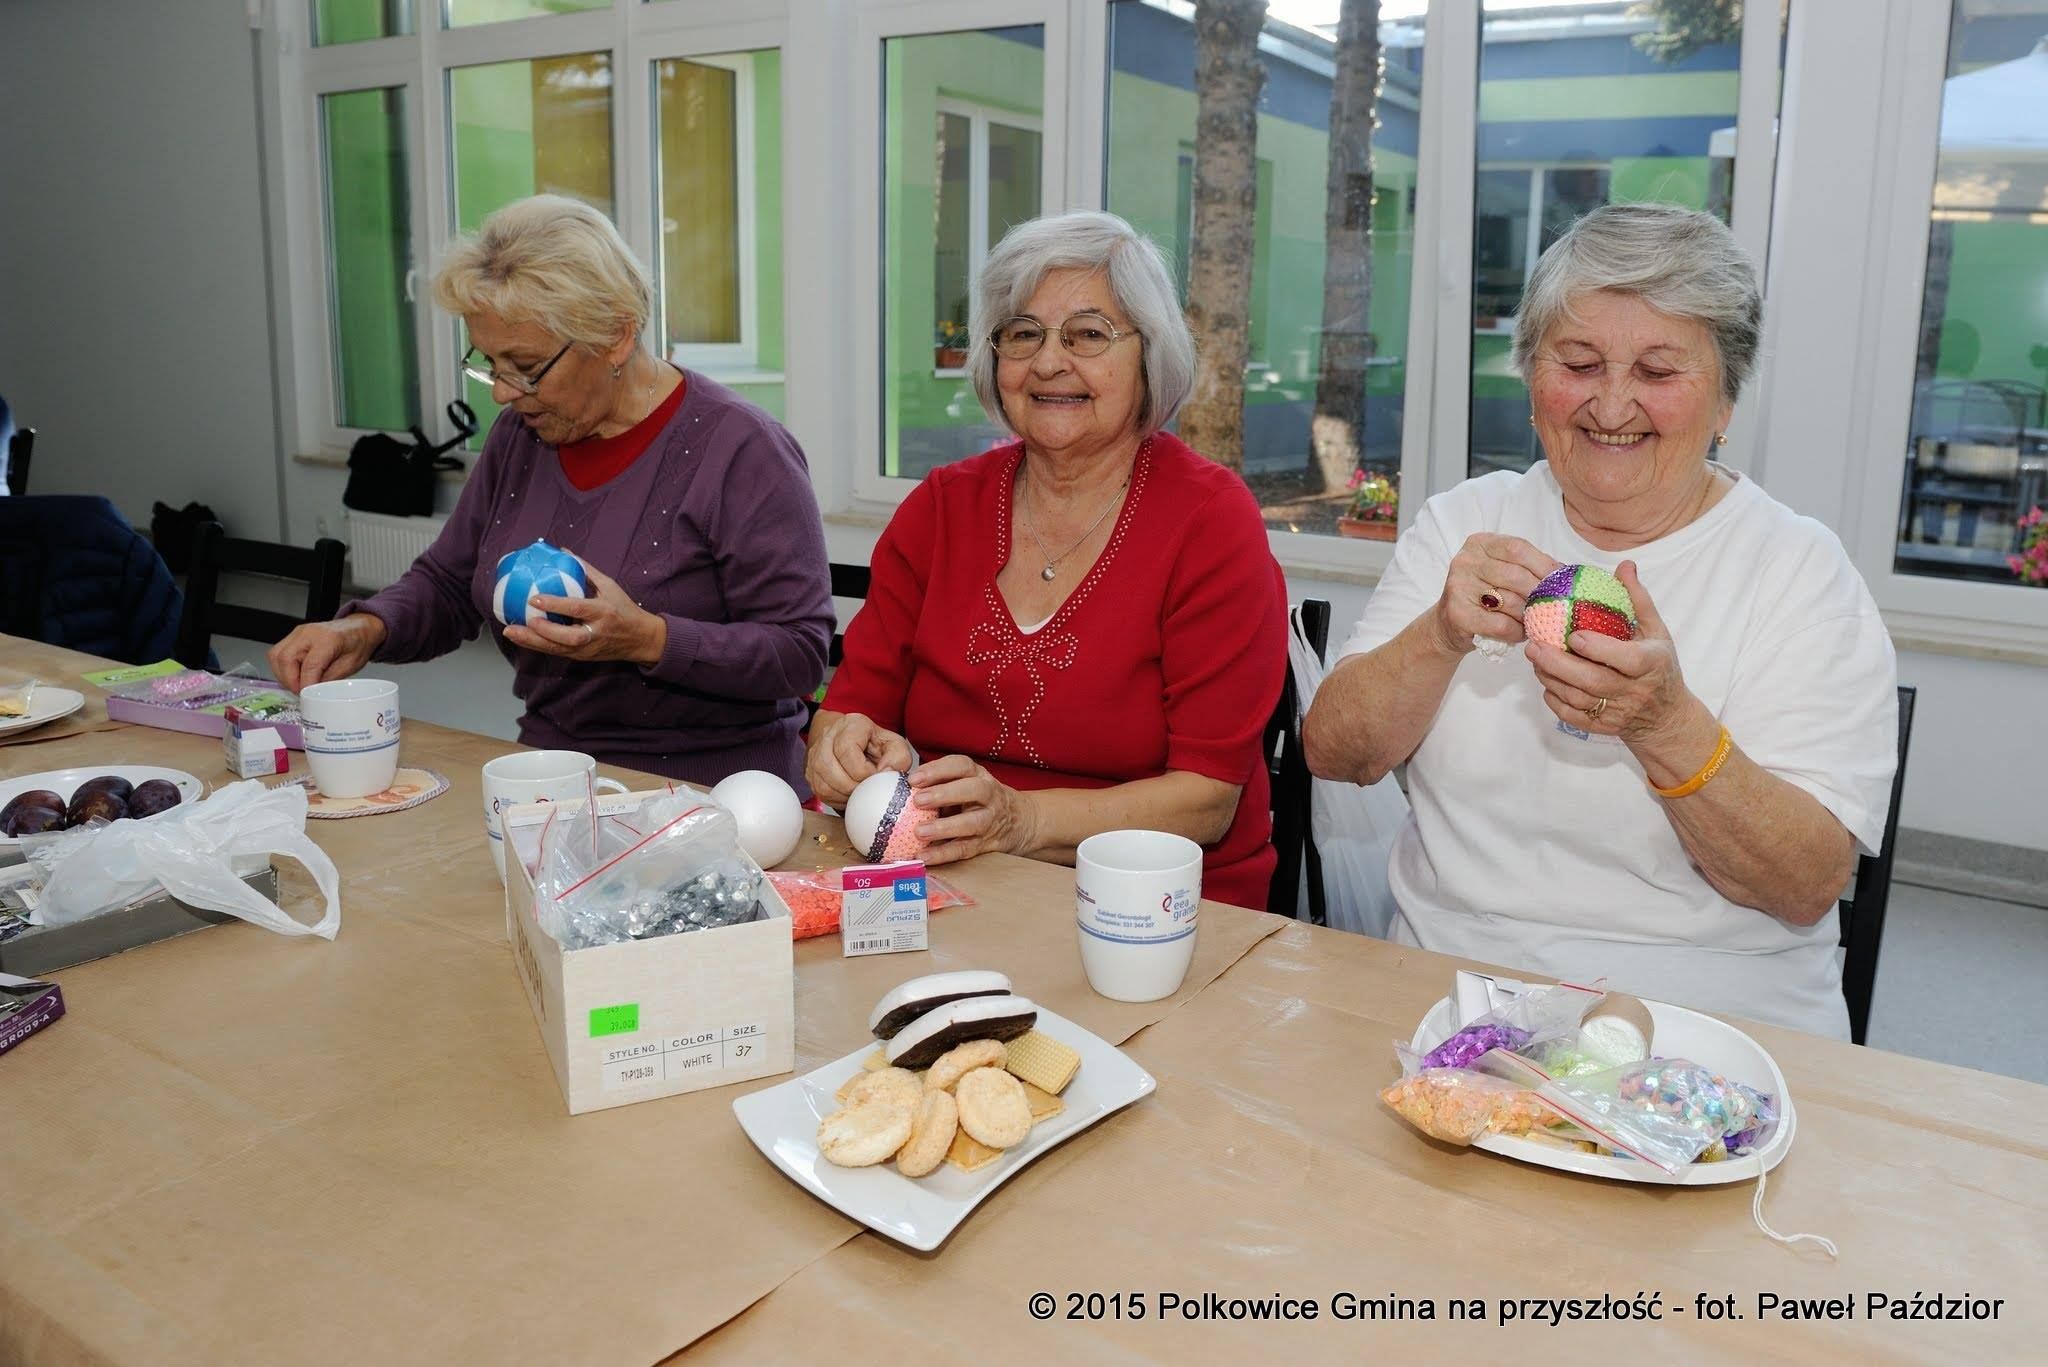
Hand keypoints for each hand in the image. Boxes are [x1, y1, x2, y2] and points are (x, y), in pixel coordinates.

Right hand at [269, 615, 385, 690]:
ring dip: (283, 675)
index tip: (306, 697)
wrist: (357, 629)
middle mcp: (308, 633)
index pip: (309, 665)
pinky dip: (282, 669)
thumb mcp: (350, 666)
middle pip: (285, 658)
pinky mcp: (292, 637)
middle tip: (300, 693)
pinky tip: (295, 676)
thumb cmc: (357, 644)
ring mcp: (297, 633)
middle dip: (289, 681)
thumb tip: (312, 693)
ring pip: (276, 656)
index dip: (305, 684)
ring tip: (298, 685)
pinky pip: (277, 654)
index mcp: (328, 639)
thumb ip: (329, 679)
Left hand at [502, 559, 664, 665]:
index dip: (556, 604)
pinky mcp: (582, 657)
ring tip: (511, 632)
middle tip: (522, 620)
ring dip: (532, 641)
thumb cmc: (624, 609)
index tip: (535, 597)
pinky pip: (556, 652)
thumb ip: (586, 571)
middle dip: (542, 631)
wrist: (641, 640)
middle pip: (566, 637)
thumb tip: (563, 552)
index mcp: (604, 612)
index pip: (578, 608)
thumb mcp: (610, 586)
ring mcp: (588, 648)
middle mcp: (595, 633)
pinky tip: (521, 637)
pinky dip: (537, 645)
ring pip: (558, 649)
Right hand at [805, 712, 914, 805]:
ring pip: (822, 781)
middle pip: (830, 766)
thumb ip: (898, 759)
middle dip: (852, 786)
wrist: (859, 744)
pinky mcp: (811, 771)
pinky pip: (819, 791)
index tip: (875, 776)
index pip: (846, 749)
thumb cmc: (877, 746)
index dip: (862, 771)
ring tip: (859, 795)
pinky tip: (849, 797)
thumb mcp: (895, 747)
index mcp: (851, 725)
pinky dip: (836, 799)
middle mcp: (828, 736)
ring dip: (843, 794)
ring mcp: (816, 754)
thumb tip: (884, 774)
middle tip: (867, 791)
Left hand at [905, 754, 1037, 864]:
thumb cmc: (976, 799)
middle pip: (973, 790)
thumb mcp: (964, 783)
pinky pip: (965, 849)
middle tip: (918, 801)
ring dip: (945, 828)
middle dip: (945, 794)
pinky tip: (923, 856)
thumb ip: (937, 784)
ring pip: (972, 823)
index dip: (937, 770)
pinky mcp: (986, 844)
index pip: (961, 765)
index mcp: (978, 775)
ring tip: (919, 833)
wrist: (1017, 821)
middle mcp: (988, 794)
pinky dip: (943, 854)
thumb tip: (894, 785)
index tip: (913, 778)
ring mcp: (990, 820)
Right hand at [1431, 534, 1561, 655]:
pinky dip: (1516, 631)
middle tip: (1553, 606)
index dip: (1544, 564)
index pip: (1517, 549)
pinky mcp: (1458, 613)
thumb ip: (1528, 568)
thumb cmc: (1485, 597)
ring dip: (1529, 616)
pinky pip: (1500, 624)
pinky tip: (1519, 632)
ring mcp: (1458, 586)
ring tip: (1534, 621)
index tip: (1562, 580)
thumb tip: (1566, 574)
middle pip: (1516, 575)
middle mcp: (1466, 561)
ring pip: (1511, 602)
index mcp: (1480, 544)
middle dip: (1539, 594)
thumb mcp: (1502, 572)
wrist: (1449, 625)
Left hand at [1523, 561, 1691, 743]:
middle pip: (1592, 682)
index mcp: (1650, 665)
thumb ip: (1638, 600)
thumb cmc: (1660, 667)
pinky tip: (1546, 681)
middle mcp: (1634, 691)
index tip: (1573, 635)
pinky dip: (1554, 699)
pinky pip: (1572, 715)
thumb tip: (1624, 566)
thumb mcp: (1656, 632)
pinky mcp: (1603, 728)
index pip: (1625, 660)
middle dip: (1559, 665)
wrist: (1665, 717)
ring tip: (1535, 657)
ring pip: (1577, 699)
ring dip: (1550, 679)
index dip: (1598, 649)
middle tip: (1533, 645)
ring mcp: (1618, 713)